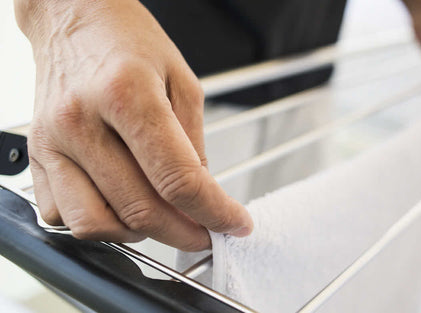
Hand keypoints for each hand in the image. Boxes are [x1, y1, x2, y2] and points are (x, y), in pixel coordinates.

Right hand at [15, 0, 252, 250]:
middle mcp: (82, 121)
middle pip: (140, 209)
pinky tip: (120, 204)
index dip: (214, 212)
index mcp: (127, 94)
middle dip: (185, 234)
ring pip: (96, 225)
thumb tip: (203, 195)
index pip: (178, 178)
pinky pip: (62, 216)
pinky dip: (98, 224)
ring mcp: (53, 142)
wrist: (73, 18)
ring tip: (163, 218)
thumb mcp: (183, 82)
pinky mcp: (35, 155)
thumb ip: (195, 144)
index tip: (233, 224)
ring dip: (139, 236)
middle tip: (206, 232)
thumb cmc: (129, 42)